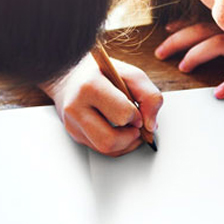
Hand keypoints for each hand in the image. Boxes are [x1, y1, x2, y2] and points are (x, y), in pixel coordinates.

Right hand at [41, 53, 162, 156]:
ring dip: (125, 144)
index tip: (137, 111)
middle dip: (130, 137)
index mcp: (90, 86)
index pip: (121, 114)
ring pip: (105, 149)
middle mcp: (76, 107)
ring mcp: (73, 124)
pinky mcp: (75, 134)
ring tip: (130, 129)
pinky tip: (120, 132)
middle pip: (109, 140)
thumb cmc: (102, 73)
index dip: (136, 116)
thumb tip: (150, 125)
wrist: (72, 75)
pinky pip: (101, 150)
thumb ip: (148, 95)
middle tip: (136, 126)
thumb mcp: (129, 74)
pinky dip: (117, 145)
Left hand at [155, 21, 223, 98]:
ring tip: (184, 66)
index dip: (181, 27)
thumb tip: (215, 35)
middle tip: (160, 52)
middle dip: (178, 41)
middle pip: (201, 32)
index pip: (202, 23)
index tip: (165, 32)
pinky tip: (220, 92)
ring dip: (198, 54)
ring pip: (218, 45)